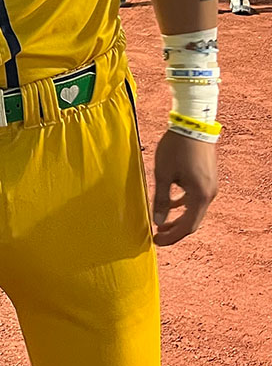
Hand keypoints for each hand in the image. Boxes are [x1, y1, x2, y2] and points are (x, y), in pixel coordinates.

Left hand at [151, 129, 217, 245]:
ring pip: (194, 208)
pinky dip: (183, 203)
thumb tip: (158, 222)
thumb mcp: (163, 174)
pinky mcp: (207, 177)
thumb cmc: (176, 148)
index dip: (172, 237)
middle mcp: (209, 194)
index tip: (157, 241)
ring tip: (161, 221)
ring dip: (178, 216)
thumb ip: (162, 200)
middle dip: (174, 229)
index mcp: (200, 196)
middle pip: (192, 220)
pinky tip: (171, 202)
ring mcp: (210, 185)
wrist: (192, 124)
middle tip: (157, 235)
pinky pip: (195, 197)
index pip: (187, 226)